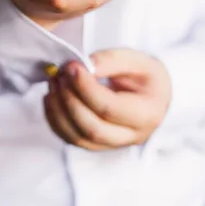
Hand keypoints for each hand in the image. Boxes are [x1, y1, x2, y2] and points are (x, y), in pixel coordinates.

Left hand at [44, 49, 170, 150]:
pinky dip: (55, 120)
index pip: (109, 108)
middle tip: (60, 74)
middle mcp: (132, 136)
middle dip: (69, 100)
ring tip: (54, 82)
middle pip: (92, 128)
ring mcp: (114, 144)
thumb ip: (110, 60)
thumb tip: (84, 65)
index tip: (72, 67)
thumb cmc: (146, 76)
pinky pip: (71, 140)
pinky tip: (51, 98)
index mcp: (147, 113)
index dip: (85, 88)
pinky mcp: (98, 145)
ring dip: (58, 110)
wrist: (153, 95)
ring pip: (78, 138)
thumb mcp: (136, 60)